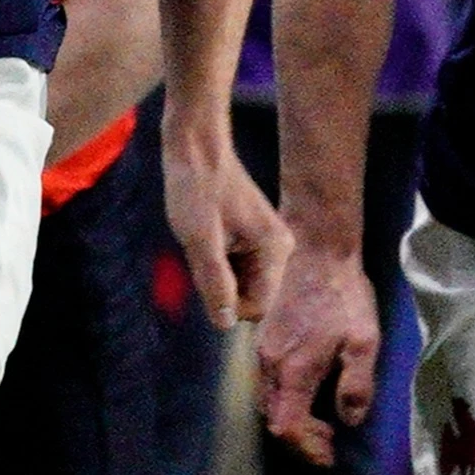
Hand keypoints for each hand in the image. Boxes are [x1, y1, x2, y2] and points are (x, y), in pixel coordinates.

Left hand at [160, 119, 289, 328]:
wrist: (194, 150)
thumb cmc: (195, 189)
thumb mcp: (199, 240)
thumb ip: (215, 282)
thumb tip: (225, 324)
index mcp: (275, 249)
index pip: (256, 307)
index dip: (226, 303)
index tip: (204, 273)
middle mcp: (279, 250)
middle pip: (248, 298)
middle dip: (219, 285)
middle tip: (202, 250)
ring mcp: (268, 246)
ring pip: (238, 286)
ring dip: (215, 273)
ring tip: (204, 240)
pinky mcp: (254, 241)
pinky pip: (234, 271)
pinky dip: (215, 262)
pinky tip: (207, 235)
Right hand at [254, 236, 376, 467]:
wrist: (317, 251)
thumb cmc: (343, 296)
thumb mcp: (364, 341)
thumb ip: (357, 385)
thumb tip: (349, 420)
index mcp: (293, 370)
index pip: (287, 427)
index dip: (307, 448)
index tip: (329, 454)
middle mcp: (270, 364)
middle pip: (274, 419)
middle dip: (301, 438)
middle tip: (330, 442)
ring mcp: (263, 351)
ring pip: (269, 401)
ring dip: (293, 419)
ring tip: (323, 423)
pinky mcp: (265, 339)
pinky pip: (269, 382)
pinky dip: (287, 399)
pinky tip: (310, 392)